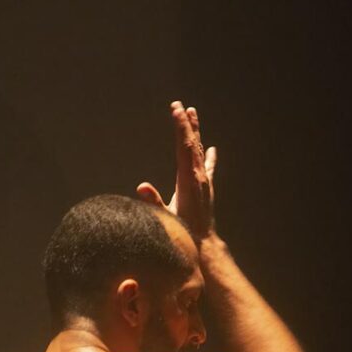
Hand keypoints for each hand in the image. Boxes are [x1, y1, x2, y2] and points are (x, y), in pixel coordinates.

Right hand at [136, 101, 216, 237]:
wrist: (204, 245)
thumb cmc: (183, 232)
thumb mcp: (165, 216)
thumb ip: (154, 201)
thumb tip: (141, 186)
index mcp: (189, 179)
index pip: (184, 147)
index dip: (180, 127)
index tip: (176, 110)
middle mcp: (199, 177)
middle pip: (192, 144)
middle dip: (186, 124)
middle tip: (181, 106)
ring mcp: (205, 181)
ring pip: (199, 151)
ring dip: (195, 133)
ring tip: (193, 115)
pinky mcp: (206, 188)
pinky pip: (208, 167)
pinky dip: (208, 155)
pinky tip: (211, 149)